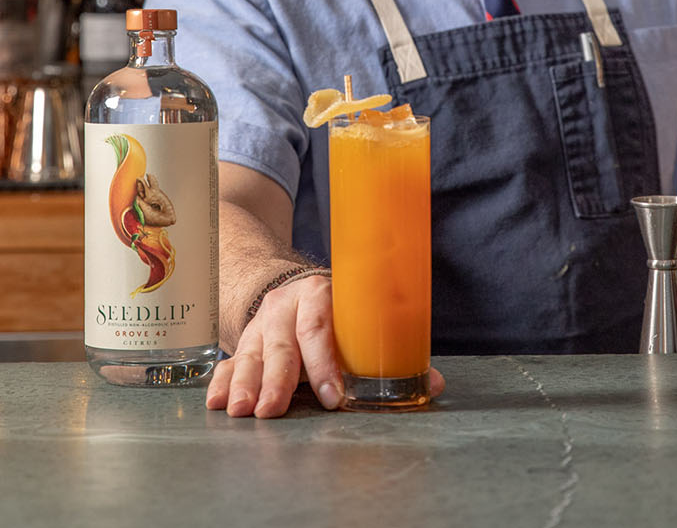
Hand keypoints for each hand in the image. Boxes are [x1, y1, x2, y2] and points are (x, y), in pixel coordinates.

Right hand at [205, 273, 444, 417]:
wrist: (295, 292)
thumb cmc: (338, 314)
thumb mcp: (360, 323)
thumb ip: (390, 353)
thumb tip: (432, 385)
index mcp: (321, 294)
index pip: (321, 328)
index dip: (325, 363)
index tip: (332, 395)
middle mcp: (286, 306)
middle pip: (281, 346)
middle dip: (278, 381)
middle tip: (272, 410)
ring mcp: (261, 325)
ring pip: (252, 355)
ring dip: (246, 385)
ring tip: (243, 410)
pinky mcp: (242, 343)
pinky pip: (229, 363)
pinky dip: (221, 383)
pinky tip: (218, 403)